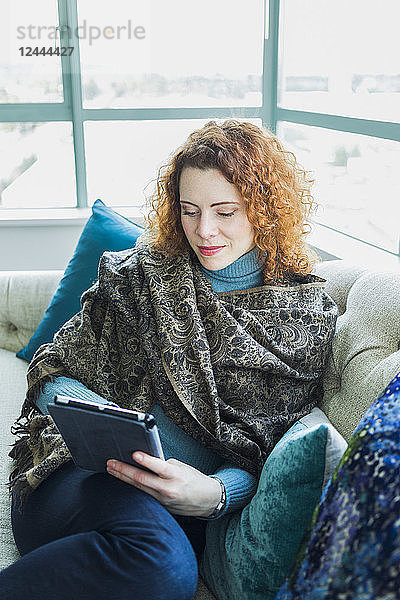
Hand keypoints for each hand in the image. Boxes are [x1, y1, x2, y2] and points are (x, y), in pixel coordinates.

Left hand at [106, 452, 221, 516]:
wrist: (207, 500)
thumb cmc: (194, 480)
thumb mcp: (182, 467)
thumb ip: (164, 465)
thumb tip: (145, 461)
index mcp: (176, 476)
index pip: (159, 467)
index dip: (146, 460)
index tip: (134, 453)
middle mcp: (168, 489)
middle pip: (142, 479)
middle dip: (124, 470)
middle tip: (111, 462)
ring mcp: (162, 500)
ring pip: (138, 488)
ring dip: (123, 478)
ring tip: (111, 469)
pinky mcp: (160, 507)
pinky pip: (143, 495)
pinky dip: (132, 487)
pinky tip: (123, 480)